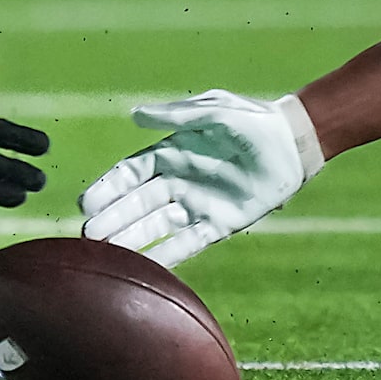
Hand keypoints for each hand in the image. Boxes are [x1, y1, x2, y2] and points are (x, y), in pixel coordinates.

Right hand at [79, 89, 323, 266]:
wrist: (293, 144)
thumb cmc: (253, 120)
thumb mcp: (214, 111)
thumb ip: (177, 115)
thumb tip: (135, 115)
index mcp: (171, 152)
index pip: (131, 173)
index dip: (108, 187)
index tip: (86, 202)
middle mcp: (178, 181)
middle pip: (137, 203)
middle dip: (112, 218)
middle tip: (87, 235)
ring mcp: (196, 205)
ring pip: (155, 226)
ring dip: (130, 239)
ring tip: (104, 253)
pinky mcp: (219, 225)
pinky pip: (187, 244)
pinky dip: (166, 255)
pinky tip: (144, 268)